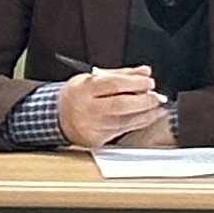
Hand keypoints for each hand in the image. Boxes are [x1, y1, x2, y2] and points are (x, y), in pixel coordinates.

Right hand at [58, 69, 172, 147]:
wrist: (57, 116)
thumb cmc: (77, 95)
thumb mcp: (93, 78)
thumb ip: (122, 74)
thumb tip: (145, 72)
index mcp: (84, 89)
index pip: (114, 84)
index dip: (136, 83)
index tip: (149, 82)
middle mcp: (87, 109)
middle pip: (122, 105)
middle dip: (145, 100)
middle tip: (157, 96)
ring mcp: (92, 127)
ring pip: (125, 121)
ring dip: (146, 114)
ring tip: (156, 106)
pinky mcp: (97, 140)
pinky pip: (123, 132)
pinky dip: (139, 123)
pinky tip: (148, 117)